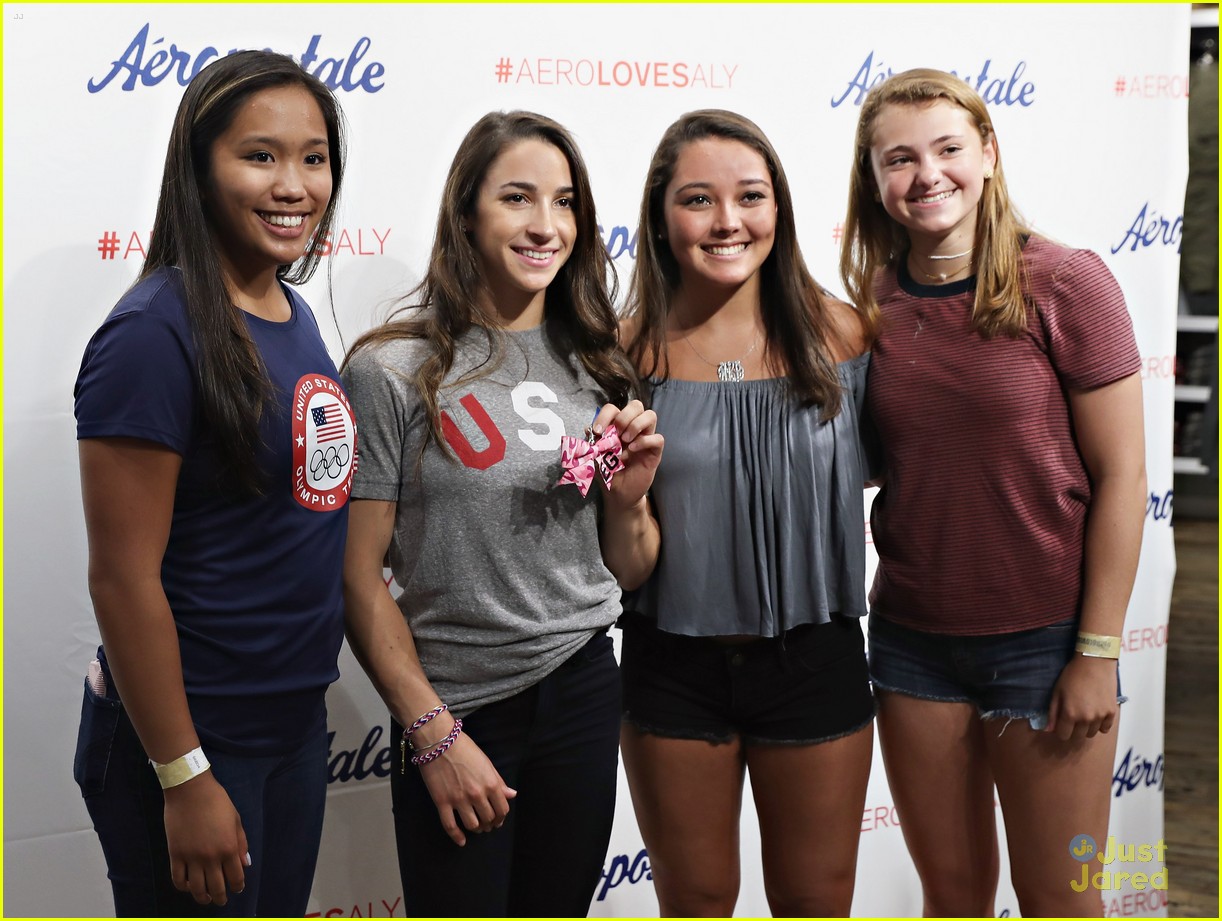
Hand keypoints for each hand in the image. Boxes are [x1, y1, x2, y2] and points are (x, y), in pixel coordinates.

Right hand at [163, 771, 249, 905]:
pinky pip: (178, 879)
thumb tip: (246, 864)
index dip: (238, 886)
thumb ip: (241, 843)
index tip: (237, 888)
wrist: (190, 790)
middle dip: (221, 897)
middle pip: (217, 887)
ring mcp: (192, 857)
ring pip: (196, 888)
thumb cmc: (217, 801)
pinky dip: (183, 887)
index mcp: (229, 847)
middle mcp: (211, 856)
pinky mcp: (175, 855)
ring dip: (202, 897)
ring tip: (205, 898)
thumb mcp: (236, 820)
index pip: (236, 876)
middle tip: (221, 901)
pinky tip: (188, 886)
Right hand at [418, 728, 516, 845]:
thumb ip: (499, 781)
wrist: (439, 741)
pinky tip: (461, 841)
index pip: (502, 809)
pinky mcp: (442, 802)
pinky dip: (457, 836)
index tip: (498, 819)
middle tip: (486, 824)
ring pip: (472, 825)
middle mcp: (477, 794)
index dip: (501, 817)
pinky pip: (450, 826)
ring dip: (476, 829)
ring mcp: (459, 799)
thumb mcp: (486, 763)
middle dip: (489, 824)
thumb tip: (511, 795)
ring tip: (476, 827)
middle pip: (488, 819)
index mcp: (490, 783)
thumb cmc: (464, 748)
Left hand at [592, 400, 662, 509]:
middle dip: (624, 416)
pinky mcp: (654, 451)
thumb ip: (591, 442)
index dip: (605, 415)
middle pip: (636, 405)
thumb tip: (587, 428)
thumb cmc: (607, 472)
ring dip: (636, 425)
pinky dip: (645, 441)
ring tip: (625, 441)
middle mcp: (633, 428)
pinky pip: (658, 438)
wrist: (618, 493)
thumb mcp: (594, 457)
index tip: (597, 431)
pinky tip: (632, 450)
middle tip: (616, 433)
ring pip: (650, 415)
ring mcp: (645, 438)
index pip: (614, 408)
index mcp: (617, 426)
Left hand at [1045, 654, 1119, 741]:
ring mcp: (1100, 717)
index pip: (1063, 735)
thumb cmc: (1072, 676)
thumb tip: (1048, 730)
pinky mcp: (1112, 713)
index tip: (1061, 723)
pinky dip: (1100, 725)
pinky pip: (1105, 728)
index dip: (1060, 730)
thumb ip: (1053, 713)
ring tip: (1084, 713)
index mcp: (1070, 714)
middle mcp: (1086, 719)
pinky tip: (1096, 714)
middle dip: (1073, 731)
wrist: (1095, 663)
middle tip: (1073, 718)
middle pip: (1078, 737)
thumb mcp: (1057, 692)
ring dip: (1086, 727)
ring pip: (1092, 733)